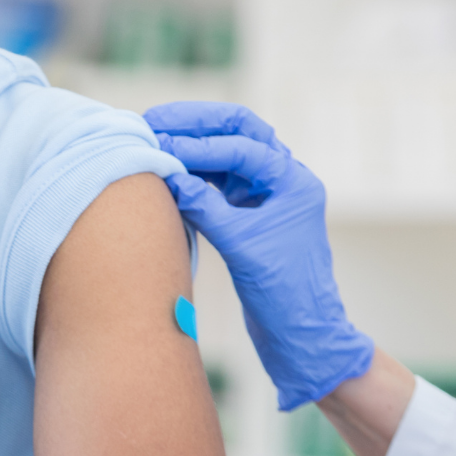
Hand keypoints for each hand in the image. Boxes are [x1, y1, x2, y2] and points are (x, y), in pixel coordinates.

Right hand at [144, 101, 372, 410]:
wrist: (301, 334)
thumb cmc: (283, 294)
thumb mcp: (242, 248)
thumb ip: (207, 208)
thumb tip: (169, 175)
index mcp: (293, 183)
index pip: (243, 148)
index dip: (200, 145)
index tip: (162, 147)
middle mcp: (283, 180)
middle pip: (239, 130)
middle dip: (198, 123)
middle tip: (155, 121)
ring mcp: (265, 195)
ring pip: (226, 151)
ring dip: (192, 143)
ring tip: (154, 139)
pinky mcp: (249, 212)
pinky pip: (217, 178)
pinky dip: (192, 171)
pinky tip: (166, 171)